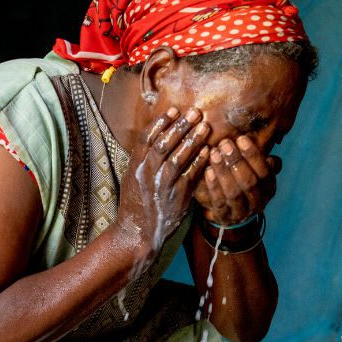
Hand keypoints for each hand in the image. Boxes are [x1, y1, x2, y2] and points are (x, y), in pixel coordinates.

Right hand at [116, 107, 209, 254]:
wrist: (137, 232)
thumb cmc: (136, 203)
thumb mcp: (133, 177)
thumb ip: (145, 159)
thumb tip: (160, 138)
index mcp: (134, 166)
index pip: (147, 138)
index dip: (161, 122)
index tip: (174, 109)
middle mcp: (146, 174)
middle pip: (164, 144)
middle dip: (180, 126)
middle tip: (195, 112)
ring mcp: (161, 186)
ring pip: (177, 158)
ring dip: (192, 140)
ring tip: (204, 127)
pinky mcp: (175, 197)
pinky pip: (189, 176)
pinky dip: (199, 162)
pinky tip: (208, 151)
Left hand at [193, 135, 280, 224]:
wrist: (229, 212)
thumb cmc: (241, 181)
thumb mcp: (253, 170)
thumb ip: (256, 158)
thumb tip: (266, 135)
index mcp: (269, 188)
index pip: (265, 172)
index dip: (253, 155)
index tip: (241, 138)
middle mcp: (258, 202)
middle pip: (250, 182)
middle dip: (237, 161)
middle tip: (224, 144)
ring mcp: (242, 212)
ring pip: (234, 192)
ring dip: (224, 172)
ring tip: (214, 153)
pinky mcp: (225, 217)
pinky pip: (219, 202)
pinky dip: (214, 186)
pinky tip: (207, 171)